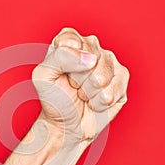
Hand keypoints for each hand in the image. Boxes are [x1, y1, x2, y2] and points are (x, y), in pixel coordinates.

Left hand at [32, 28, 128, 143]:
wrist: (68, 125)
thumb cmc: (55, 100)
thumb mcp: (43, 77)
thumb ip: (59, 58)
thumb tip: (89, 58)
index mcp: (69, 43)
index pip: (71, 39)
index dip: (67, 60)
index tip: (62, 73)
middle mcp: (91, 48)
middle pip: (90, 57)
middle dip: (78, 79)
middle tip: (73, 86)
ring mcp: (108, 62)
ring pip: (102, 76)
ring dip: (89, 92)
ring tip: (83, 94)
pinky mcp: (121, 78)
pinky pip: (115, 88)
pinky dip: (101, 101)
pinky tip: (95, 101)